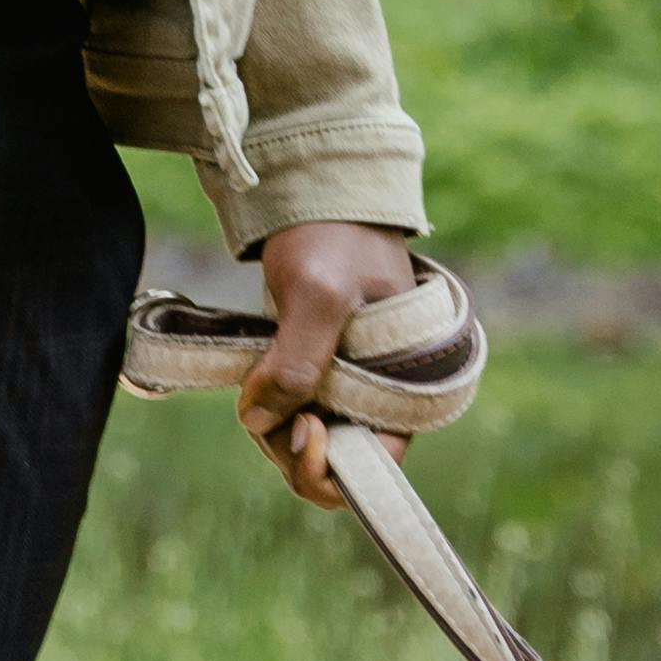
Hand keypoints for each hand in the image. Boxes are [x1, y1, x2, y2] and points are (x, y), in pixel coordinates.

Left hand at [238, 218, 422, 508]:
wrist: (317, 193)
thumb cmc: (333, 235)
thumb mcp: (319, 293)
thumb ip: (296, 360)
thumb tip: (259, 421)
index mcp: (404, 383)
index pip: (378, 465)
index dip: (335, 467)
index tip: (302, 428)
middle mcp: (379, 392)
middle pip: (336, 462)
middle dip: (293, 447)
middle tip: (262, 406)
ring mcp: (346, 383)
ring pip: (308, 441)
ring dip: (275, 428)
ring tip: (256, 386)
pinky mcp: (317, 370)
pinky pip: (292, 414)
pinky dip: (269, 409)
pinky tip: (257, 381)